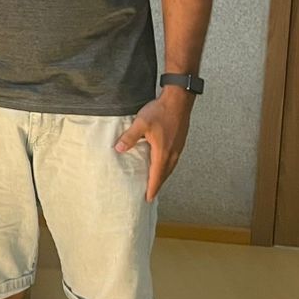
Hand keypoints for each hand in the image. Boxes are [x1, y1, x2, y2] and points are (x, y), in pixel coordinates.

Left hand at [114, 86, 194, 201]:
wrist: (178, 100)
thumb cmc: (160, 111)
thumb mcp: (141, 123)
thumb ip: (130, 137)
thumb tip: (119, 149)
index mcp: (163, 152)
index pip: (157, 175)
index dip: (152, 187)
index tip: (149, 198)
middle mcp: (173, 152)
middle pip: (165, 174)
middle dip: (158, 185)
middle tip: (151, 194)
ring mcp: (178, 147)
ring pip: (170, 167)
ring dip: (163, 176)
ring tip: (156, 182)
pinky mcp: (179, 141)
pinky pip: (173, 159)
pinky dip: (166, 166)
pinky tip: (162, 164)